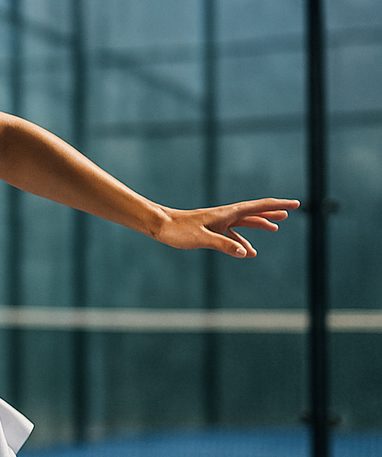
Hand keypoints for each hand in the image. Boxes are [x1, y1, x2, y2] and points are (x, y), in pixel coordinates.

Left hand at [154, 197, 299, 257]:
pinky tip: (247, 251)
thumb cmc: (178, 230)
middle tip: (291, 211)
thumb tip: (245, 252)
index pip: (258, 206)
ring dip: (260, 223)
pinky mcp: (210, 229)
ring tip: (275, 228)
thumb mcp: (202, 239)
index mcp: (227, 213)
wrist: (159, 225)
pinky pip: (232, 234)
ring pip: (244, 222)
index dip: (278, 205)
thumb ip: (224, 245)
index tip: (296, 204)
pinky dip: (242, 240)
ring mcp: (218, 222)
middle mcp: (225, 215)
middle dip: (273, 211)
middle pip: (254, 211)